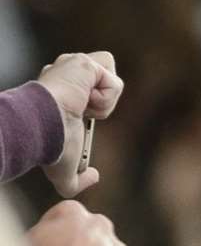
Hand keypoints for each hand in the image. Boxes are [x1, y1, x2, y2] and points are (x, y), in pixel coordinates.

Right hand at [35, 51, 123, 196]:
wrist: (40, 128)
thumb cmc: (48, 145)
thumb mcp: (64, 170)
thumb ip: (77, 181)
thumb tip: (94, 177)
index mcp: (64, 91)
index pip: (92, 91)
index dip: (97, 108)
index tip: (81, 117)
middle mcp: (68, 72)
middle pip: (106, 75)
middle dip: (103, 100)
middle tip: (82, 112)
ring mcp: (75, 65)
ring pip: (112, 79)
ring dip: (105, 102)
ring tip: (83, 108)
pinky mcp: (85, 64)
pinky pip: (115, 84)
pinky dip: (105, 100)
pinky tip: (84, 102)